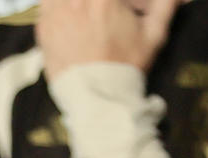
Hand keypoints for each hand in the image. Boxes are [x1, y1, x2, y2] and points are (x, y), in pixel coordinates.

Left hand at [36, 0, 180, 77]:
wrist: (98, 97)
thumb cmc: (127, 65)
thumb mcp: (154, 34)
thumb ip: (164, 5)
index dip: (119, 3)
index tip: (116, 7)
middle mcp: (78, 1)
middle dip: (97, 4)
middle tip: (101, 11)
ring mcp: (57, 13)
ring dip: (75, 3)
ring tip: (84, 10)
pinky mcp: (43, 28)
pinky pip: (44, 4)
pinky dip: (53, 4)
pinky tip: (66, 11)